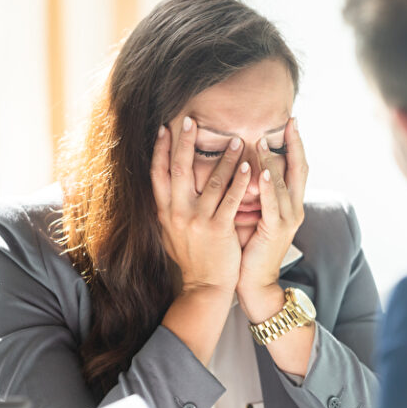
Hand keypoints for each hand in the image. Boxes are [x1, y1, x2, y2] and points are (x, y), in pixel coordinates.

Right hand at [151, 116, 251, 297]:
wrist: (204, 288)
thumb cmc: (192, 259)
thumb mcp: (170, 234)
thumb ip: (168, 210)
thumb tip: (162, 189)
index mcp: (164, 212)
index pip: (158, 174)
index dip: (160, 149)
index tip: (164, 128)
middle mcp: (177, 213)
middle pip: (178, 169)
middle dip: (185, 142)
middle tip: (192, 119)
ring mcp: (197, 221)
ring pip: (211, 181)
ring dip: (225, 158)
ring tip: (237, 139)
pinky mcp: (218, 229)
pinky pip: (230, 199)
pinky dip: (240, 181)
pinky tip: (249, 166)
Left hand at [237, 118, 308, 321]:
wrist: (255, 283)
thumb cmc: (250, 249)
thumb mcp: (254, 214)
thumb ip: (253, 192)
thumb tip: (240, 166)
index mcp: (289, 204)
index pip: (296, 167)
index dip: (295, 144)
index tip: (290, 122)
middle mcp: (294, 208)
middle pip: (300, 168)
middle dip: (295, 144)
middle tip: (291, 121)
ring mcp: (288, 219)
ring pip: (283, 183)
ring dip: (272, 160)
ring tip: (262, 139)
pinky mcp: (276, 230)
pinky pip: (272, 203)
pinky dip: (268, 185)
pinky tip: (262, 170)